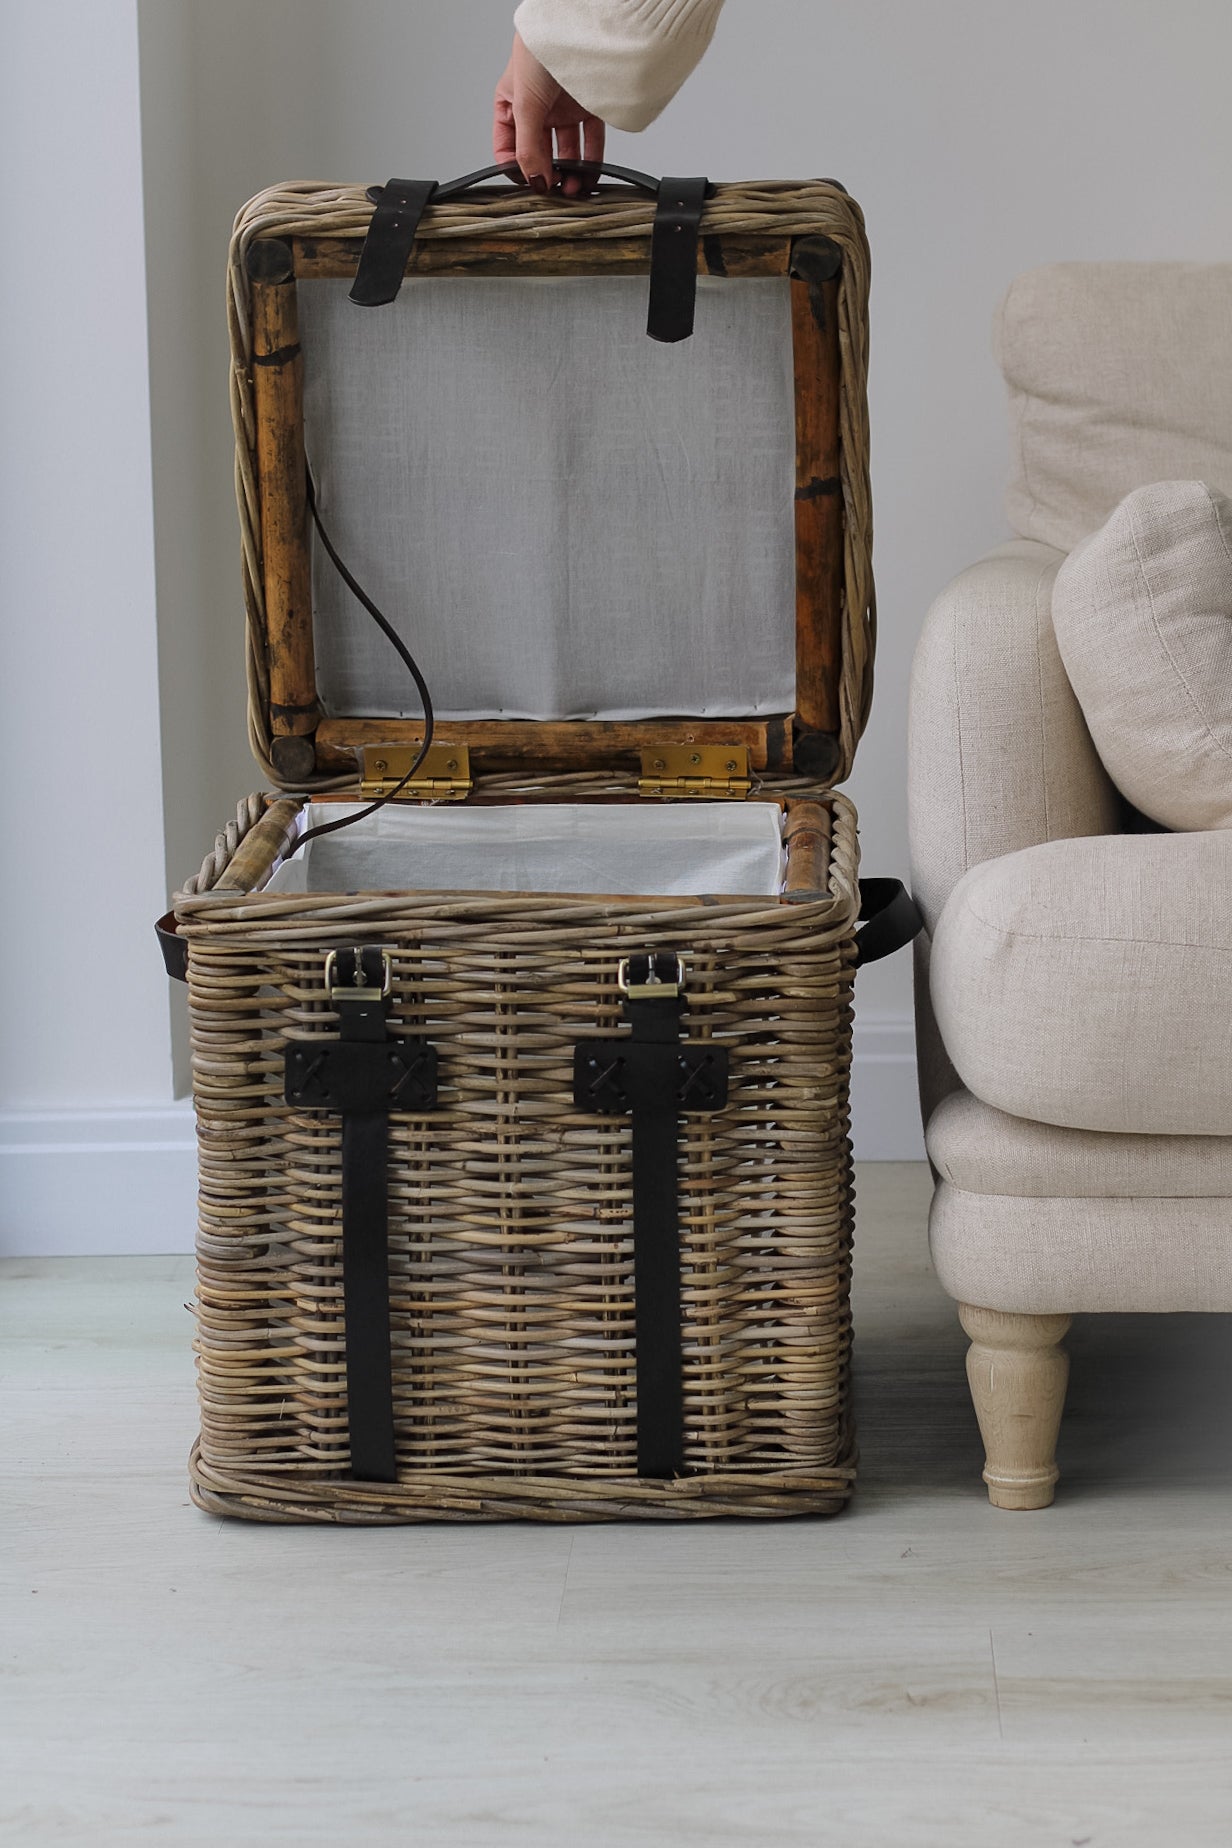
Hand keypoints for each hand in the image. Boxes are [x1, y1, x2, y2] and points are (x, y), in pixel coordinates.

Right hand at [493, 31, 605, 196]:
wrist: (576, 26)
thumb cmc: (540, 51)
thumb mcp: (525, 103)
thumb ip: (528, 147)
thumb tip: (534, 180)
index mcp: (512, 106)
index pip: (508, 148)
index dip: (517, 169)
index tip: (529, 185)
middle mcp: (537, 111)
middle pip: (540, 154)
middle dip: (547, 175)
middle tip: (554, 191)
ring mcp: (563, 110)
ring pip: (567, 151)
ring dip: (570, 173)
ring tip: (573, 188)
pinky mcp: (588, 108)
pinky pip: (591, 142)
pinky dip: (591, 162)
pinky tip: (589, 176)